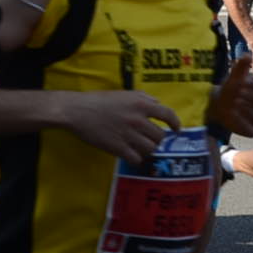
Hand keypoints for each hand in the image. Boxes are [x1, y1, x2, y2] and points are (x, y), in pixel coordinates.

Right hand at [50, 90, 183, 165]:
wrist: (77, 111)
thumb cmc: (99, 100)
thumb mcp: (123, 93)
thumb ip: (143, 97)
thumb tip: (157, 104)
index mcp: (140, 104)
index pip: (167, 115)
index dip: (175, 123)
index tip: (176, 130)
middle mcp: (138, 119)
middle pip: (160, 136)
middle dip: (157, 139)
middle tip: (150, 139)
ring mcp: (128, 135)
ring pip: (150, 149)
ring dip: (147, 149)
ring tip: (140, 147)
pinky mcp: (118, 148)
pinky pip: (136, 159)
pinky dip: (136, 159)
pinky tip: (130, 155)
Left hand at [209, 65, 252, 138]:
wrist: (217, 105)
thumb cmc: (231, 89)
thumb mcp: (234, 77)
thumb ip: (241, 67)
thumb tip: (247, 55)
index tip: (244, 81)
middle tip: (238, 92)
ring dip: (248, 110)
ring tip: (234, 103)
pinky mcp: (252, 131)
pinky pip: (252, 130)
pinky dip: (241, 122)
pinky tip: (231, 113)